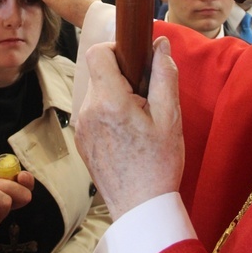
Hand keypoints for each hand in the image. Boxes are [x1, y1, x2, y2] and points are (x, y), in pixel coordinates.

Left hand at [75, 37, 183, 219]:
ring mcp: (80, 127)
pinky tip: (126, 134)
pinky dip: (108, 113)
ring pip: (96, 93)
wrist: (140, 207)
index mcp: (109, 101)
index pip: (97, 53)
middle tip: (145, 98)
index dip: (116, 48)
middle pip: (98, 73)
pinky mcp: (80, 139)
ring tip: (137, 120)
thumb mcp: (171, 117)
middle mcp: (87, 111)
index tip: (135, 61)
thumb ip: (164, 75)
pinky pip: (92, 112)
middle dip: (121, 77)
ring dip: (115, 96)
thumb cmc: (159, 164)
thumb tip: (160, 44)